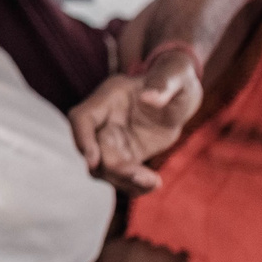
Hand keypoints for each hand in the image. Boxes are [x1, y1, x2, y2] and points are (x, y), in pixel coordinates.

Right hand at [69, 47, 200, 192]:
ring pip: (104, 168)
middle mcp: (105, 120)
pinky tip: (154, 184)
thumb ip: (163, 84)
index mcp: (109, 97)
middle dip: (113, 169)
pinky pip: (123, 176)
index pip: (82, 118)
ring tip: (154, 182)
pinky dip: (134, 186)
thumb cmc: (175, 77)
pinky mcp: (127, 155)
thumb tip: (149, 97)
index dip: (82, 138)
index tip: (93, 161)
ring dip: (124, 181)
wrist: (179, 94)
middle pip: (93, 150)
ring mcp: (114, 139)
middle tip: (144, 179)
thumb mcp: (176, 75)